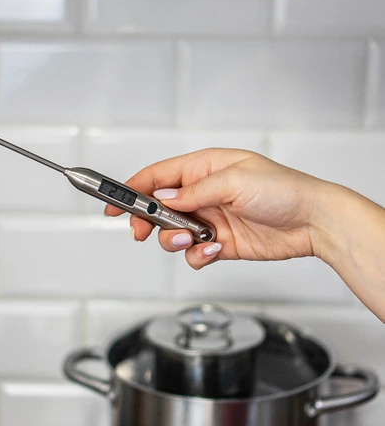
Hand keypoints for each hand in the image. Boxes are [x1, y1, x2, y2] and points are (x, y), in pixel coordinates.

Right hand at [105, 148, 324, 269]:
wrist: (312, 222)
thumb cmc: (282, 190)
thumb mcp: (234, 181)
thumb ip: (194, 191)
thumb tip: (163, 198)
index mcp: (204, 169)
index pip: (158, 176)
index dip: (132, 189)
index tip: (113, 204)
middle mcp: (203, 194)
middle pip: (158, 208)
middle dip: (147, 222)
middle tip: (143, 232)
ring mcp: (210, 220)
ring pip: (173, 234)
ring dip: (175, 240)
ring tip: (194, 239)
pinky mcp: (219, 243)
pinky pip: (194, 253)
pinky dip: (197, 256)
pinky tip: (213, 250)